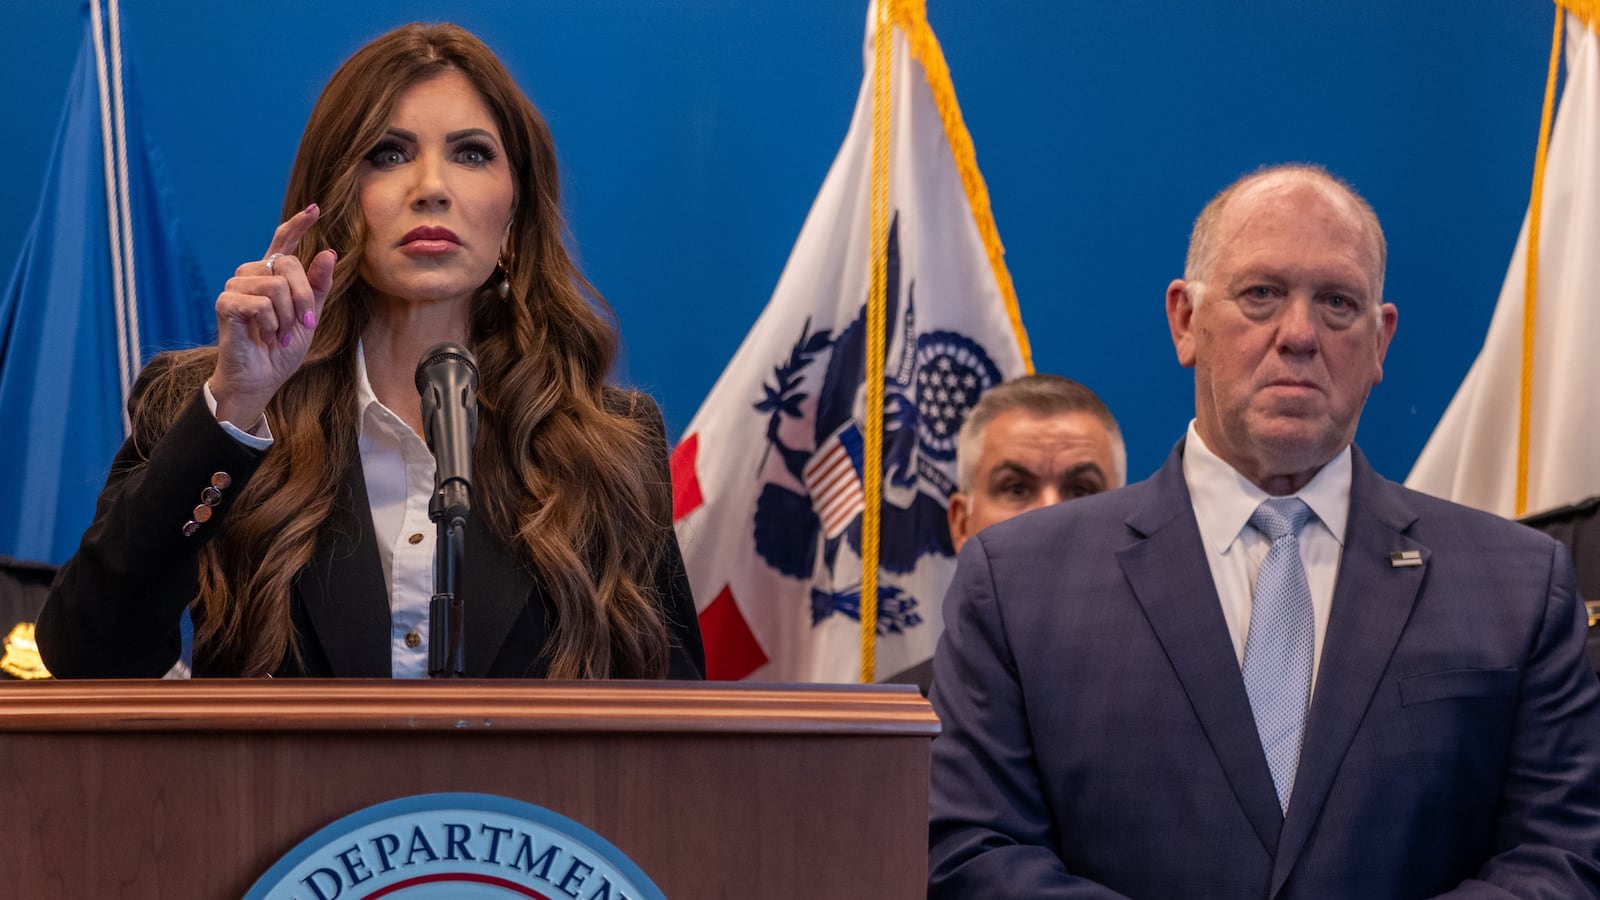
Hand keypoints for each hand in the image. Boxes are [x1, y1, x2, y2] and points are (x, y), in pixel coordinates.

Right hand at [210, 204, 337, 427]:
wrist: (262, 377)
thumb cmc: (282, 349)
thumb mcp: (309, 317)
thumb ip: (317, 286)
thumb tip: (328, 253)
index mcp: (272, 276)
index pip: (283, 243)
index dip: (298, 225)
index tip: (315, 209)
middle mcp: (252, 275)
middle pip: (288, 264)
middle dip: (304, 297)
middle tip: (304, 324)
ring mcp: (236, 286)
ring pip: (276, 285)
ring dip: (286, 316)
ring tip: (280, 334)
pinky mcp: (226, 302)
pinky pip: (261, 303)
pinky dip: (271, 324)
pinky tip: (265, 336)